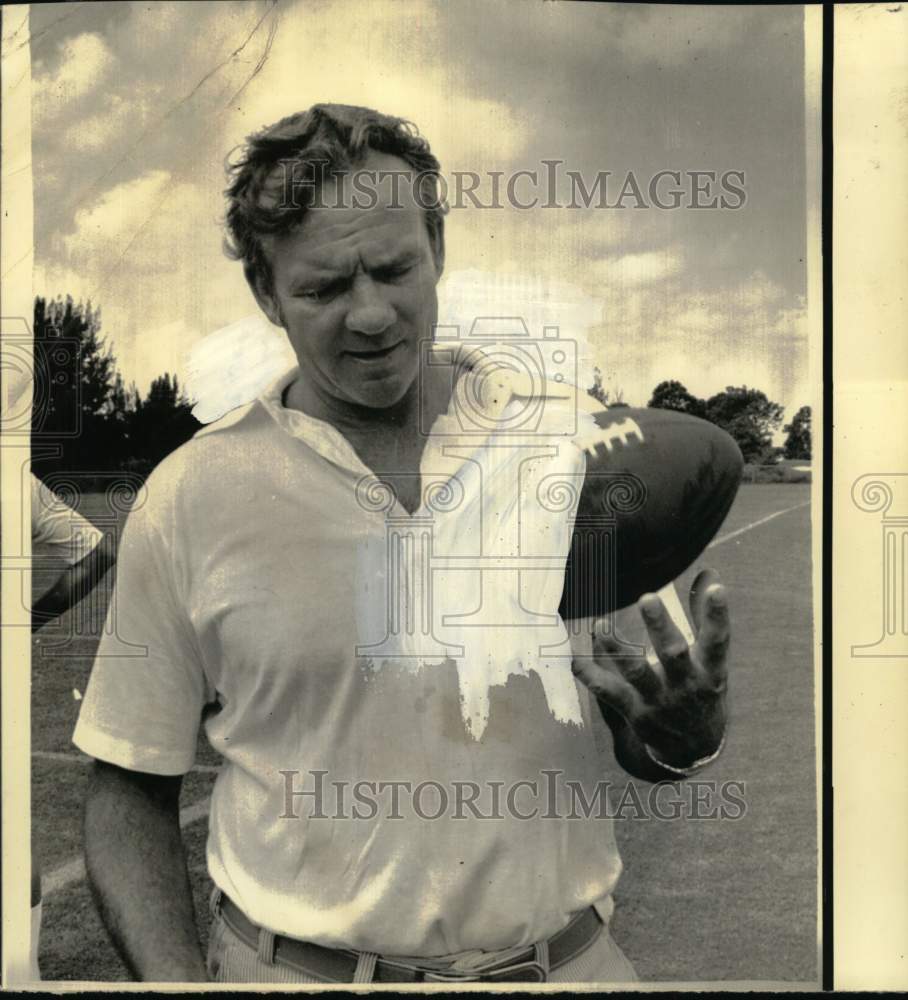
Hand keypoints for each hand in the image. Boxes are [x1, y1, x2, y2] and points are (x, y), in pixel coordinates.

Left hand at [572, 569, 729, 770]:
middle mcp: (686, 685)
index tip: (717, 589)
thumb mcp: (712, 660)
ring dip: (617, 650)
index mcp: (710, 670)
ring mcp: (660, 701)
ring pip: (637, 674)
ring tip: (600, 626)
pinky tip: (574, 660)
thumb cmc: (701, 689)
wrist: (693, 749)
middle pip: (674, 654)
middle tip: (647, 597)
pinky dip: (591, 677)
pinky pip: (610, 693)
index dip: (718, 615)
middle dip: (660, 627)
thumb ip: (706, 616)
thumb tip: (709, 573)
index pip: (718, 640)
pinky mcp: (636, 714)